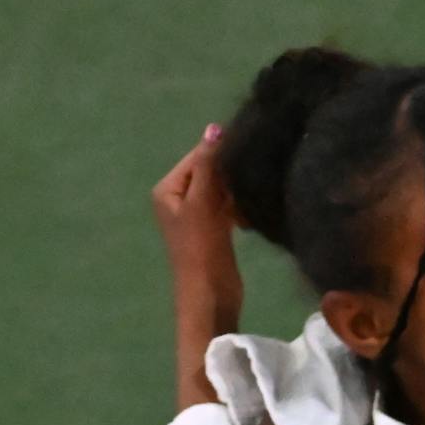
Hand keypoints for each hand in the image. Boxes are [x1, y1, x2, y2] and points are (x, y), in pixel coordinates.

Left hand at [151, 126, 243, 404]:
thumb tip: (215, 127)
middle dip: (231, 173)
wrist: (209, 297)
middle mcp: (177, 198)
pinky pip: (227, 206)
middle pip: (209, 171)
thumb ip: (209, 166)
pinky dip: (239, 206)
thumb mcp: (204, 203)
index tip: (251, 152)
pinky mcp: (212, 230)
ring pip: (220, 189)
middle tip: (257, 174)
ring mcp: (195, 215)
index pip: (198, 156)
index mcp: (168, 189)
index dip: (222, 153)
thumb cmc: (201, 250)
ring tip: (254, 194)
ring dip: (237, 191)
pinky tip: (251, 213)